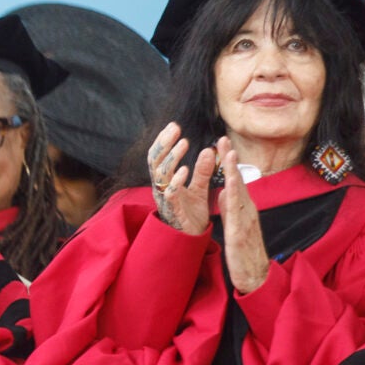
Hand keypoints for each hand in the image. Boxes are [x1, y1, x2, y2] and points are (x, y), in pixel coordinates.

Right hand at [147, 122, 219, 237]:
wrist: (193, 238)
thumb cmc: (192, 213)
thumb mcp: (199, 188)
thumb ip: (203, 171)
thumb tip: (209, 150)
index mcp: (165, 181)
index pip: (159, 156)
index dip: (164, 141)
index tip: (174, 126)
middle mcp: (160, 187)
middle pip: (155, 161)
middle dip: (164, 143)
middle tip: (175, 128)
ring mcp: (165, 198)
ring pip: (160, 174)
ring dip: (172, 158)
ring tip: (183, 143)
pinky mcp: (173, 210)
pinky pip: (170, 193)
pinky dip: (176, 180)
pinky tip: (185, 169)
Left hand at [219, 146, 270, 294]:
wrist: (256, 277)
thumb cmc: (245, 252)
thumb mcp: (236, 225)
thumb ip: (232, 208)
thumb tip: (224, 192)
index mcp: (244, 209)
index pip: (235, 181)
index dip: (229, 164)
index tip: (223, 145)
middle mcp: (247, 211)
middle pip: (238, 181)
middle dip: (231, 160)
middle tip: (223, 139)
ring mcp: (245, 221)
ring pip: (239, 192)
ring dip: (233, 172)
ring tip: (228, 153)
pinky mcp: (240, 233)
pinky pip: (236, 212)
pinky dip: (234, 197)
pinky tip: (230, 184)